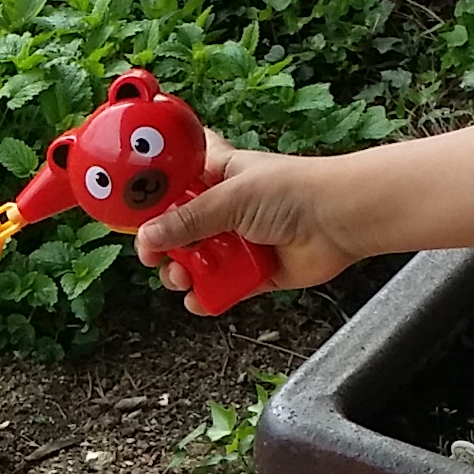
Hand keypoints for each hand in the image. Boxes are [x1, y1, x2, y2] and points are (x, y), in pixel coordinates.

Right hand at [133, 134, 392, 305]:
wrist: (340, 219)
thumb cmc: (292, 191)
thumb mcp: (229, 199)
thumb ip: (186, 221)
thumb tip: (147, 240)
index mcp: (218, 173)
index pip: (177, 173)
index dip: (154, 189)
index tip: (133, 207)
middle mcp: (227, 206)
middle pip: (180, 226)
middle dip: (163, 243)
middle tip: (154, 255)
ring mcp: (241, 239)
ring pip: (199, 260)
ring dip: (184, 272)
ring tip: (181, 278)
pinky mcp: (256, 271)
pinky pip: (225, 288)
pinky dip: (210, 297)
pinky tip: (200, 300)